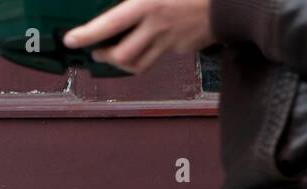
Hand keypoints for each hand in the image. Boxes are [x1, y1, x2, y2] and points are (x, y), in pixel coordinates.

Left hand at [63, 0, 213, 74]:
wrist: (235, 2)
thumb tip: (125, 2)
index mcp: (149, 4)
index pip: (109, 24)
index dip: (87, 34)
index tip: (71, 40)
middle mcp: (157, 26)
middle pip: (122, 55)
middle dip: (104, 56)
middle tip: (95, 51)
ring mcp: (170, 41)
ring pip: (138, 64)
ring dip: (122, 63)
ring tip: (114, 54)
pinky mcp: (182, 48)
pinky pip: (160, 55)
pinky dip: (148, 52)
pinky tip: (147, 41)